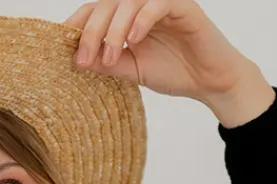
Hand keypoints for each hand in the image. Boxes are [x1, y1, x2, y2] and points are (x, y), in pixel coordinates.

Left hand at [63, 0, 250, 102]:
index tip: (66, 47)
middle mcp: (142, 3)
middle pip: (107, 3)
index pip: (97, 9)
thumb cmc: (175, 72)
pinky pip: (157, 3)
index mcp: (128, 15)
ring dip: (114, 29)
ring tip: (110, 57)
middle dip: (92, 31)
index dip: (79, 24)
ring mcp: (162, 1)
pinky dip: (141, 20)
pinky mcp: (183, 5)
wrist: (210, 82)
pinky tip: (133, 42)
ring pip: (128, 1)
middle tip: (85, 58)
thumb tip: (77, 59)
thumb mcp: (132, 71)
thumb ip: (108, 63)